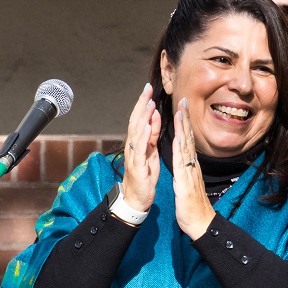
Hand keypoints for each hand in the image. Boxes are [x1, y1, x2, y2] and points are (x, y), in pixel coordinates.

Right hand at [121, 83, 161, 211]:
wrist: (137, 199)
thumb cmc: (144, 175)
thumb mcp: (151, 151)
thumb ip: (153, 134)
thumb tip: (154, 115)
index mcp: (138, 142)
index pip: (139, 119)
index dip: (143, 103)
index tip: (148, 89)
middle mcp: (133, 147)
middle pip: (136, 121)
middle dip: (141, 104)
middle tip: (146, 88)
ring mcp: (133, 156)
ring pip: (136, 133)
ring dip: (142, 117)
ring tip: (148, 103)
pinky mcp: (137, 167)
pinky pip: (139, 150)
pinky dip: (143, 137)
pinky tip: (147, 127)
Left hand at [169, 99, 214, 238]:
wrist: (200, 224)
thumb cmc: (192, 207)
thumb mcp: (187, 185)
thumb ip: (186, 172)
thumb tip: (185, 163)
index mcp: (190, 166)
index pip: (187, 141)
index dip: (184, 124)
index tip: (181, 108)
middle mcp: (192, 166)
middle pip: (188, 138)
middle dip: (185, 119)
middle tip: (183, 100)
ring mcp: (190, 173)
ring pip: (186, 146)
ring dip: (183, 128)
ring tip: (180, 111)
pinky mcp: (186, 182)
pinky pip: (182, 163)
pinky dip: (179, 149)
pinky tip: (177, 138)